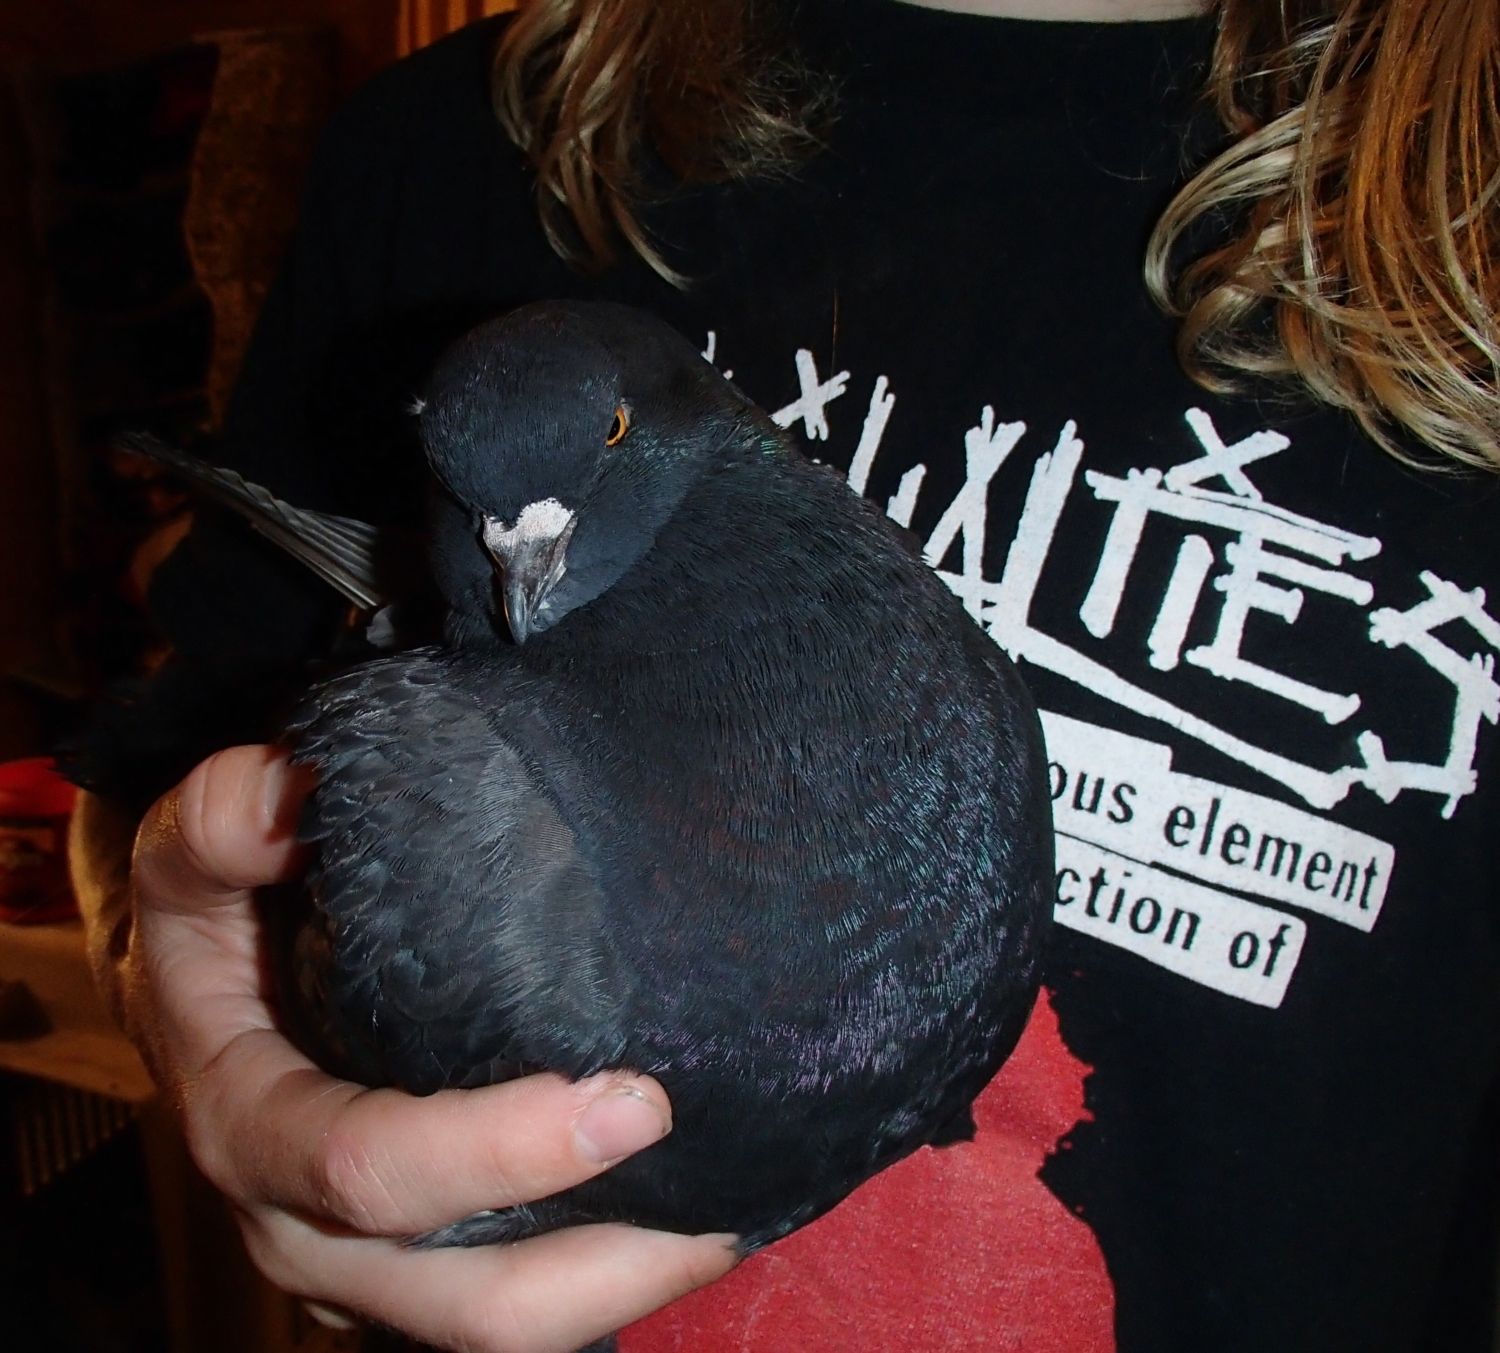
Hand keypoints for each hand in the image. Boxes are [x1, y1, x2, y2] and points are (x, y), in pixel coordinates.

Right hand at [121, 744, 736, 1350]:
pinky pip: (521, 1306)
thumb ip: (226, 816)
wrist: (197, 998)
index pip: (371, 1170)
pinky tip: (692, 1216)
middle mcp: (306, 1230)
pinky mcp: (420, 1267)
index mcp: (252, 1127)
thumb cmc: (213, 919)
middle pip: (465, 1302)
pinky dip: (609, 1277)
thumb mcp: (192, 856)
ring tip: (734, 1219)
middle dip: (605, 1262)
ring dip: (626, 1286)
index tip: (632, 1101)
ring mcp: (366, 1269)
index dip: (500, 1152)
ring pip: (507, 1330)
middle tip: (723, 1191)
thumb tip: (297, 790)